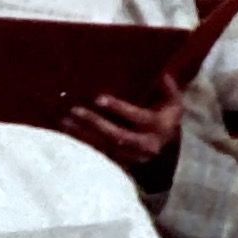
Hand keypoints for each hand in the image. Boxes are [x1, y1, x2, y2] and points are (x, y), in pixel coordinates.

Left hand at [64, 83, 185, 174]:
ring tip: (65, 122)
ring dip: (83, 135)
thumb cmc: (165, 113)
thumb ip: (167, 87)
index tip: (98, 99)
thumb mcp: (172, 100)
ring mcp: (133, 157)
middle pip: (119, 136)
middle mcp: (148, 145)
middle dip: (95, 123)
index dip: (119, 108)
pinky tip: (67, 134)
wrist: (165, 142)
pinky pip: (99, 155)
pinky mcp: (121, 163)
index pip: (139, 117)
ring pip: (106, 148)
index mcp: (160, 127)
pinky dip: (82, 145)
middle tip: (75, 110)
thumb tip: (161, 74)